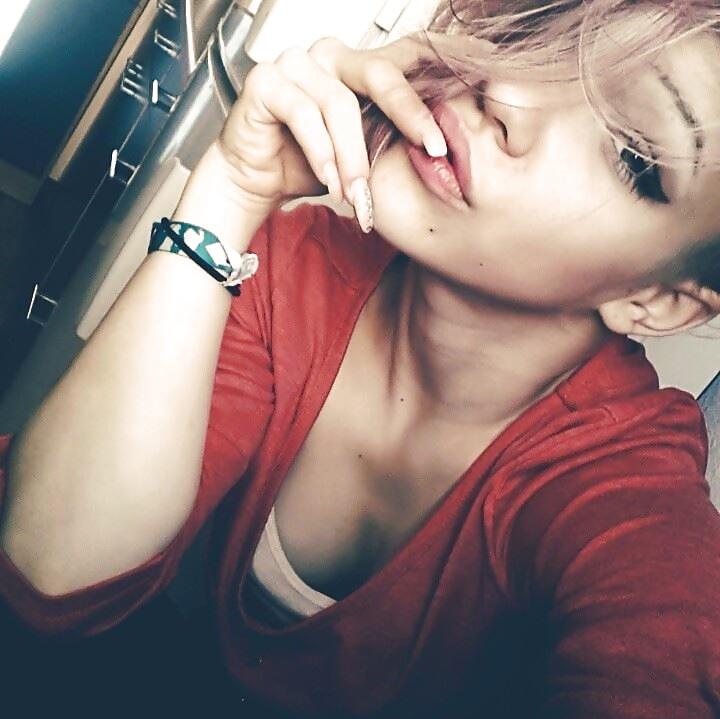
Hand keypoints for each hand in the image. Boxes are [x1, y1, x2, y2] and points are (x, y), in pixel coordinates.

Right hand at [213, 36, 448, 232]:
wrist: (255, 181)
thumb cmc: (303, 164)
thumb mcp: (359, 154)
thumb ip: (388, 140)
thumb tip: (436, 150)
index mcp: (353, 67)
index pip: (400, 65)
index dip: (426, 95)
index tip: (446, 134)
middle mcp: (327, 56)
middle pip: (379, 74)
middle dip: (408, 114)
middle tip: (429, 149)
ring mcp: (295, 62)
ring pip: (340, 105)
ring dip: (352, 157)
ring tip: (356, 194)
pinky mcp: (265, 80)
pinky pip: (303, 114)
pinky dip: (319, 152)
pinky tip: (327, 180)